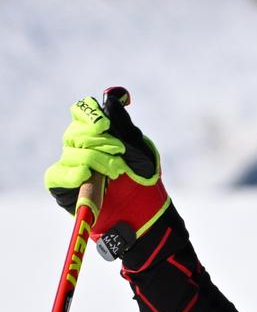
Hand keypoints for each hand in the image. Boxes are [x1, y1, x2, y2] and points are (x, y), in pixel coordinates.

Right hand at [44, 92, 169, 252]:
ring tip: (117, 172)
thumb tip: (116, 97)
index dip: (90, 114)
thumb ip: (125, 126)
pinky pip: (58, 175)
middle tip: (121, 153)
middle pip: (77, 131)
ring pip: (73, 152)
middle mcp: (78, 147)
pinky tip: (87, 176)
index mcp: (95, 135)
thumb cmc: (141, 183)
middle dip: (102, 140)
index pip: (81, 112)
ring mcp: (69, 166)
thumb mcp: (140, 151)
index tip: (105, 124)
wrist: (143, 214)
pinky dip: (74, 174)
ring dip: (98, 160)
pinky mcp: (62, 187)